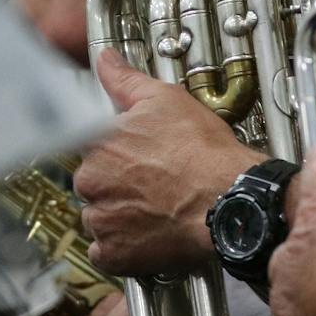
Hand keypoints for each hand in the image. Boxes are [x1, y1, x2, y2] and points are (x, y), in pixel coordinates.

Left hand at [74, 51, 261, 274]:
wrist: (228, 199)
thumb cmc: (202, 152)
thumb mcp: (166, 100)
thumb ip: (125, 81)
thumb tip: (106, 61)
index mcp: (96, 142)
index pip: (86, 144)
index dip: (113, 148)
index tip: (133, 154)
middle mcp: (91, 181)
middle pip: (92, 181)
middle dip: (116, 180)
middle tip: (151, 178)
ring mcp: (100, 220)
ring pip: (98, 215)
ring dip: (118, 213)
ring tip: (154, 205)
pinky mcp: (114, 254)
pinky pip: (106, 251)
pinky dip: (123, 245)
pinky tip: (148, 231)